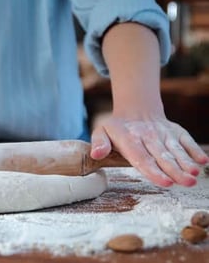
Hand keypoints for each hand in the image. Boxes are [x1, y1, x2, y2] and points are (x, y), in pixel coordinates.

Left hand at [90, 114, 207, 186]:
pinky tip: (202, 160)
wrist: (137, 109)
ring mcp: (164, 134)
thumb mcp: (101, 131)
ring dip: (186, 162)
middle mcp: (149, 136)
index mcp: (130, 139)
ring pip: (175, 150)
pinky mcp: (176, 131)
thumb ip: (99, 143)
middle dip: (175, 170)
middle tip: (186, 183)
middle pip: (162, 156)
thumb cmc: (117, 128)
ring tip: (193, 174)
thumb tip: (96, 154)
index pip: (142, 157)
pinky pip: (186, 140)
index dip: (154, 171)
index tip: (164, 182)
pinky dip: (194, 149)